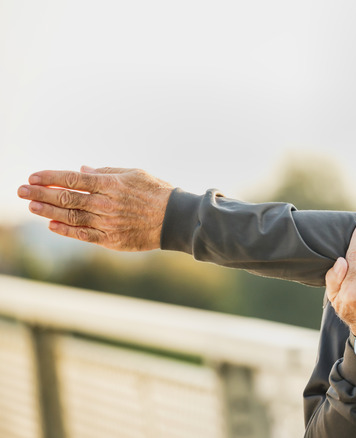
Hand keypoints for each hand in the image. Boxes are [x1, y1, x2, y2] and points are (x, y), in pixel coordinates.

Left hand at [17, 166, 173, 250]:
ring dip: (48, 211)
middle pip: (66, 198)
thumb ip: (107, 172)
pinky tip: (52, 224)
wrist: (176, 219)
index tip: (32, 176)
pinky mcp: (112, 240)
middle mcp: (106, 204)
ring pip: (71, 216)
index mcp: (111, 184)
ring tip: (31, 206)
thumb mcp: (134, 174)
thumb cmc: (157, 192)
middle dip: (40, 194)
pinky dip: (66, 230)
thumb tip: (82, 171)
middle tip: (20, 190)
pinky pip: (83, 235)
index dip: (50, 177)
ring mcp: (108, 223)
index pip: (73, 180)